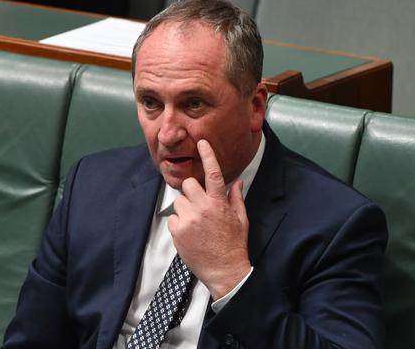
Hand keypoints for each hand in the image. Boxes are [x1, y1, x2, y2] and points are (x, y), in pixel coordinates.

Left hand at [168, 139, 251, 300]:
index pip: (213, 173)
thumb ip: (236, 198)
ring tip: (196, 223)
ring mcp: (188, 220)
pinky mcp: (177, 232)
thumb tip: (236, 182)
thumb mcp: (241, 219)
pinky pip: (173, 218)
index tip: (202, 142)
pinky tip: (190, 233)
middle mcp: (202, 209)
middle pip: (188, 184)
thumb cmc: (234, 245)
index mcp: (219, 203)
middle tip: (199, 204)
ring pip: (179, 201)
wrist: (224, 271)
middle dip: (192, 191)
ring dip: (185, 208)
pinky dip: (179, 223)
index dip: (208, 155)